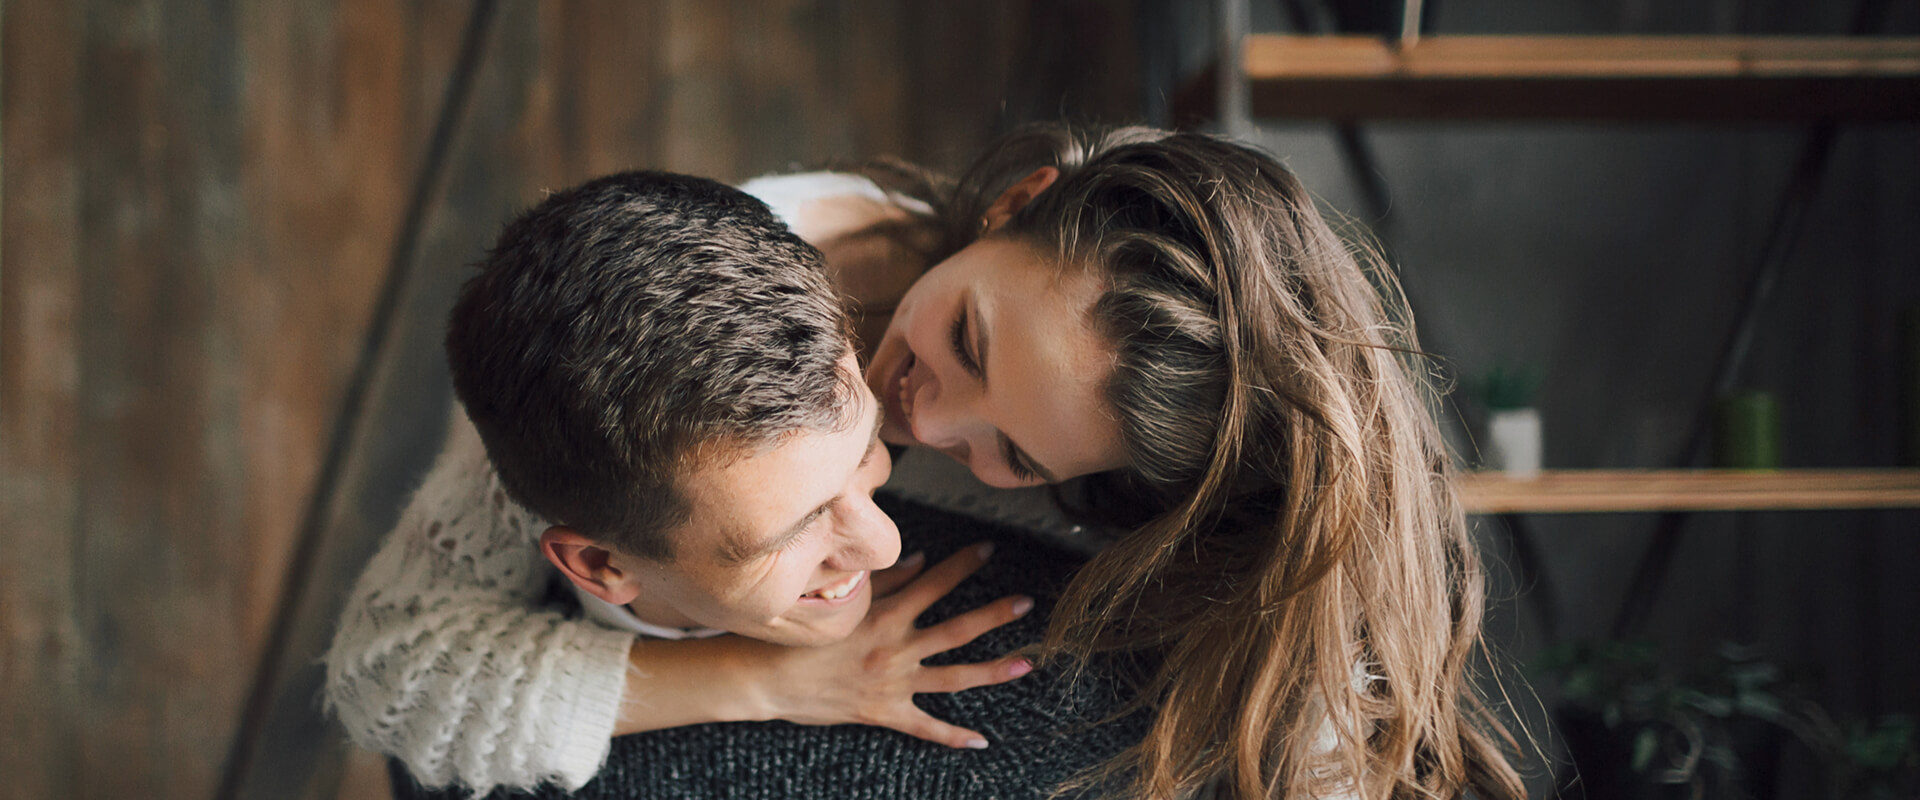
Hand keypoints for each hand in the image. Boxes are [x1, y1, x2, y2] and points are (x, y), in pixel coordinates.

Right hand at [749, 542, 1034, 748]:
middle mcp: (895, 649)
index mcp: (884, 616)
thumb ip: (882, 582)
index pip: (933, 583)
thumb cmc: (795, 636)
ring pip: (953, 677)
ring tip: (1026, 663)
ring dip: (992, 671)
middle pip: (957, 630)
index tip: (989, 549)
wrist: (763, 680)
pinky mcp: (883, 713)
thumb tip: (920, 561)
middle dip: (995, 615)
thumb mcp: (838, 602)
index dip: (963, 565)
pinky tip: (981, 741)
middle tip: (1028, 602)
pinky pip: (925, 728)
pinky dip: (953, 736)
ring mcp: (892, 684)